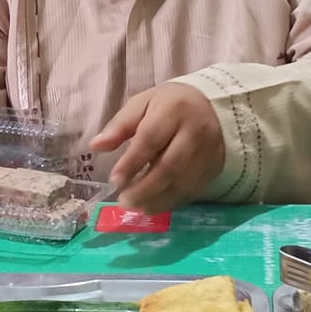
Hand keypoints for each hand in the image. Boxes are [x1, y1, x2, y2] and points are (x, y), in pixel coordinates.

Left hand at [89, 83, 224, 214]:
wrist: (213, 107)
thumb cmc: (170, 106)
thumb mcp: (142, 104)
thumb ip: (120, 125)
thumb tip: (96, 146)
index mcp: (174, 109)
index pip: (150, 139)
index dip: (131, 163)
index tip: (114, 180)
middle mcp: (195, 132)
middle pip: (169, 166)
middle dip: (144, 188)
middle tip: (124, 201)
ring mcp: (208, 152)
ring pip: (182, 183)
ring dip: (157, 200)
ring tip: (136, 207)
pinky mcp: (214, 168)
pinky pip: (192, 190)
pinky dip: (171, 202)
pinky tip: (154, 205)